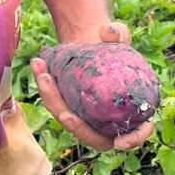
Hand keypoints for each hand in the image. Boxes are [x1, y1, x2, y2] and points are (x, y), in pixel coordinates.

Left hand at [30, 22, 155, 152]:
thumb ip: (119, 33)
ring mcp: (85, 117)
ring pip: (68, 119)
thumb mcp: (119, 36)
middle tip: (64, 113)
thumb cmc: (114, 45)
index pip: (136, 135)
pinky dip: (45, 86)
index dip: (132, 141)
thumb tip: (108, 32)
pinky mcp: (68, 107)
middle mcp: (106, 121)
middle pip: (91, 135)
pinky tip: (39, 64)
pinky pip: (55, 102)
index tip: (118, 142)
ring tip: (42, 73)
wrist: (93, 43)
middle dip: (76, 126)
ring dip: (52, 100)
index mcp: (131, 112)